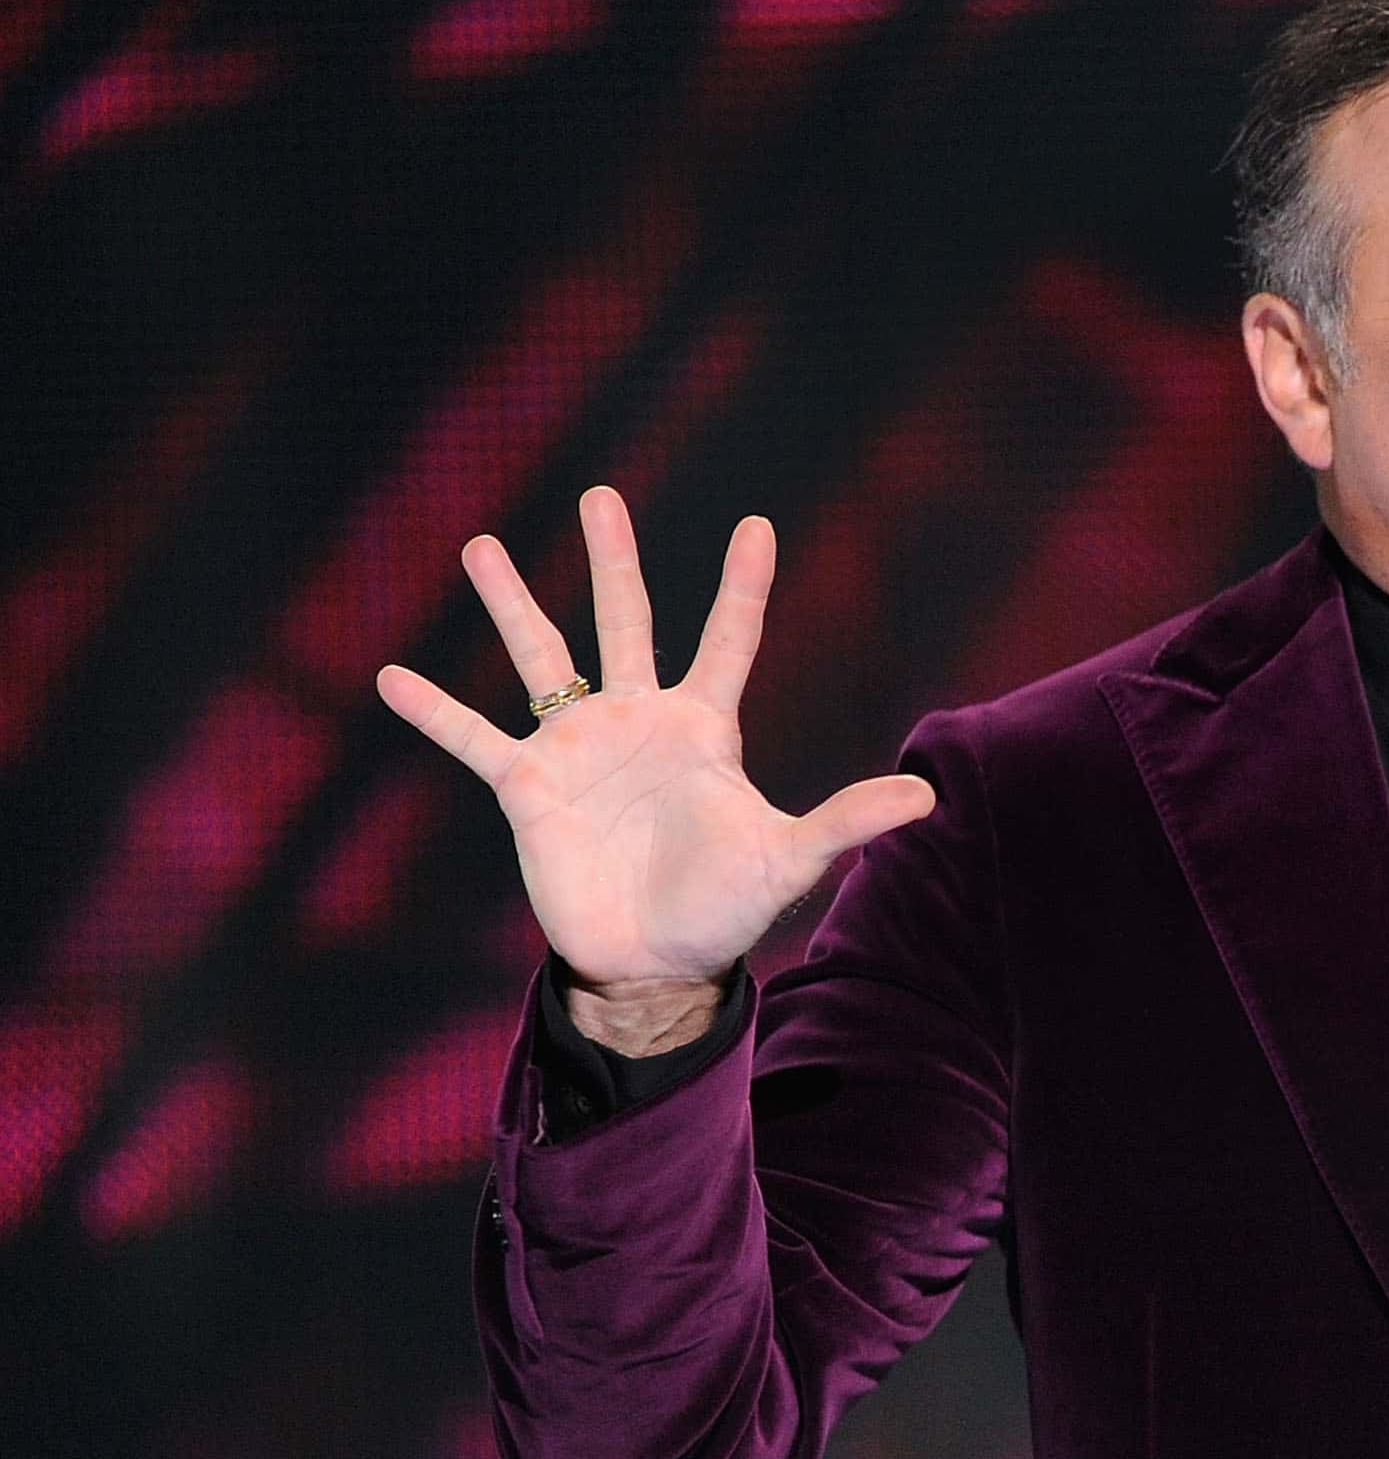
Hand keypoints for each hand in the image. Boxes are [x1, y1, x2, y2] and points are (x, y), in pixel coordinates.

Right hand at [376, 487, 934, 1030]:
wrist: (653, 965)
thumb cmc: (724, 911)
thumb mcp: (787, 860)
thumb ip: (847, 820)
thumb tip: (928, 796)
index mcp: (703, 729)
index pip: (728, 640)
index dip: (742, 586)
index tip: (757, 523)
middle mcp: (638, 723)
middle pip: (625, 621)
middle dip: (613, 560)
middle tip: (600, 493)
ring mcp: (579, 750)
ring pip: (542, 660)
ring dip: (511, 604)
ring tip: (479, 544)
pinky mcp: (527, 789)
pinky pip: (473, 740)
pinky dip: (434, 711)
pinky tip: (390, 675)